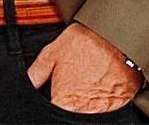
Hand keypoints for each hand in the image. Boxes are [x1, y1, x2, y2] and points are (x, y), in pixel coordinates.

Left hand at [27, 22, 143, 113]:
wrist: (119, 36)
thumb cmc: (87, 42)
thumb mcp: (52, 52)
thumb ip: (35, 74)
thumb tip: (27, 85)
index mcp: (64, 102)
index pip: (53, 110)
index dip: (54, 99)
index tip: (57, 92)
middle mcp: (84, 110)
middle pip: (71, 112)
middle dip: (71, 98)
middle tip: (75, 80)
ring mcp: (104, 108)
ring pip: (90, 110)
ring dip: (87, 98)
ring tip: (89, 77)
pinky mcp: (121, 103)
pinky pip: (109, 105)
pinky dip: (105, 95)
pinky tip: (103, 79)